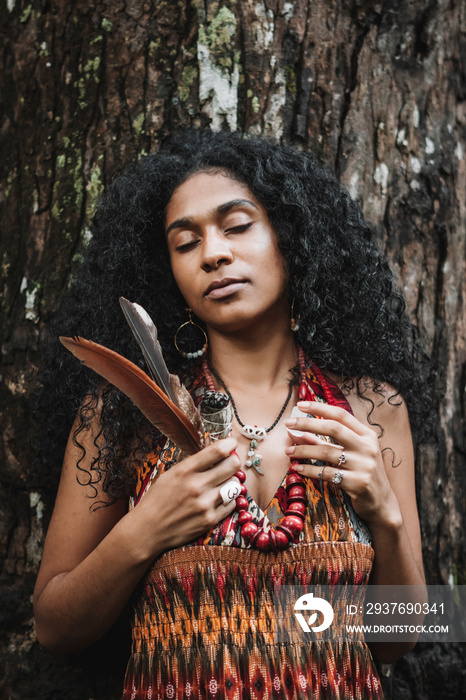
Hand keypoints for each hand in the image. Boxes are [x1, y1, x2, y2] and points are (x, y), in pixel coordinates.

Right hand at [132, 436, 240, 554]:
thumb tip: (217, 451)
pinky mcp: (210, 520)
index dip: (229, 444)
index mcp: (185, 470)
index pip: (218, 451)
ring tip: (223, 483)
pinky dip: (229, 499)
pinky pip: (232, 504)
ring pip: (235, 485)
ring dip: (232, 482)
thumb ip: (194, 464)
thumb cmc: (158, 499)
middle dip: (234, 461)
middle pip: (232, 466)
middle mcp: (197, 486)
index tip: (231, 443)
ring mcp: (205, 504)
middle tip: (231, 462)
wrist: (147, 529)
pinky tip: (219, 498)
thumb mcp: (172, 474)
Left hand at [284, 401, 400, 526]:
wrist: (381, 503)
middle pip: (333, 428)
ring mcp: (364, 465)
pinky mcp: (358, 483)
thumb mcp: (349, 454)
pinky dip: (309, 469)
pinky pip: (327, 473)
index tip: (300, 405)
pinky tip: (297, 468)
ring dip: (303, 450)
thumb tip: (299, 432)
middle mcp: (367, 447)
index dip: (319, 408)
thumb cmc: (362, 473)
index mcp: (367, 435)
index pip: (341, 415)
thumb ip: (327, 442)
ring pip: (326, 452)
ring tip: (288, 451)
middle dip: (308, 423)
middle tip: (289, 423)